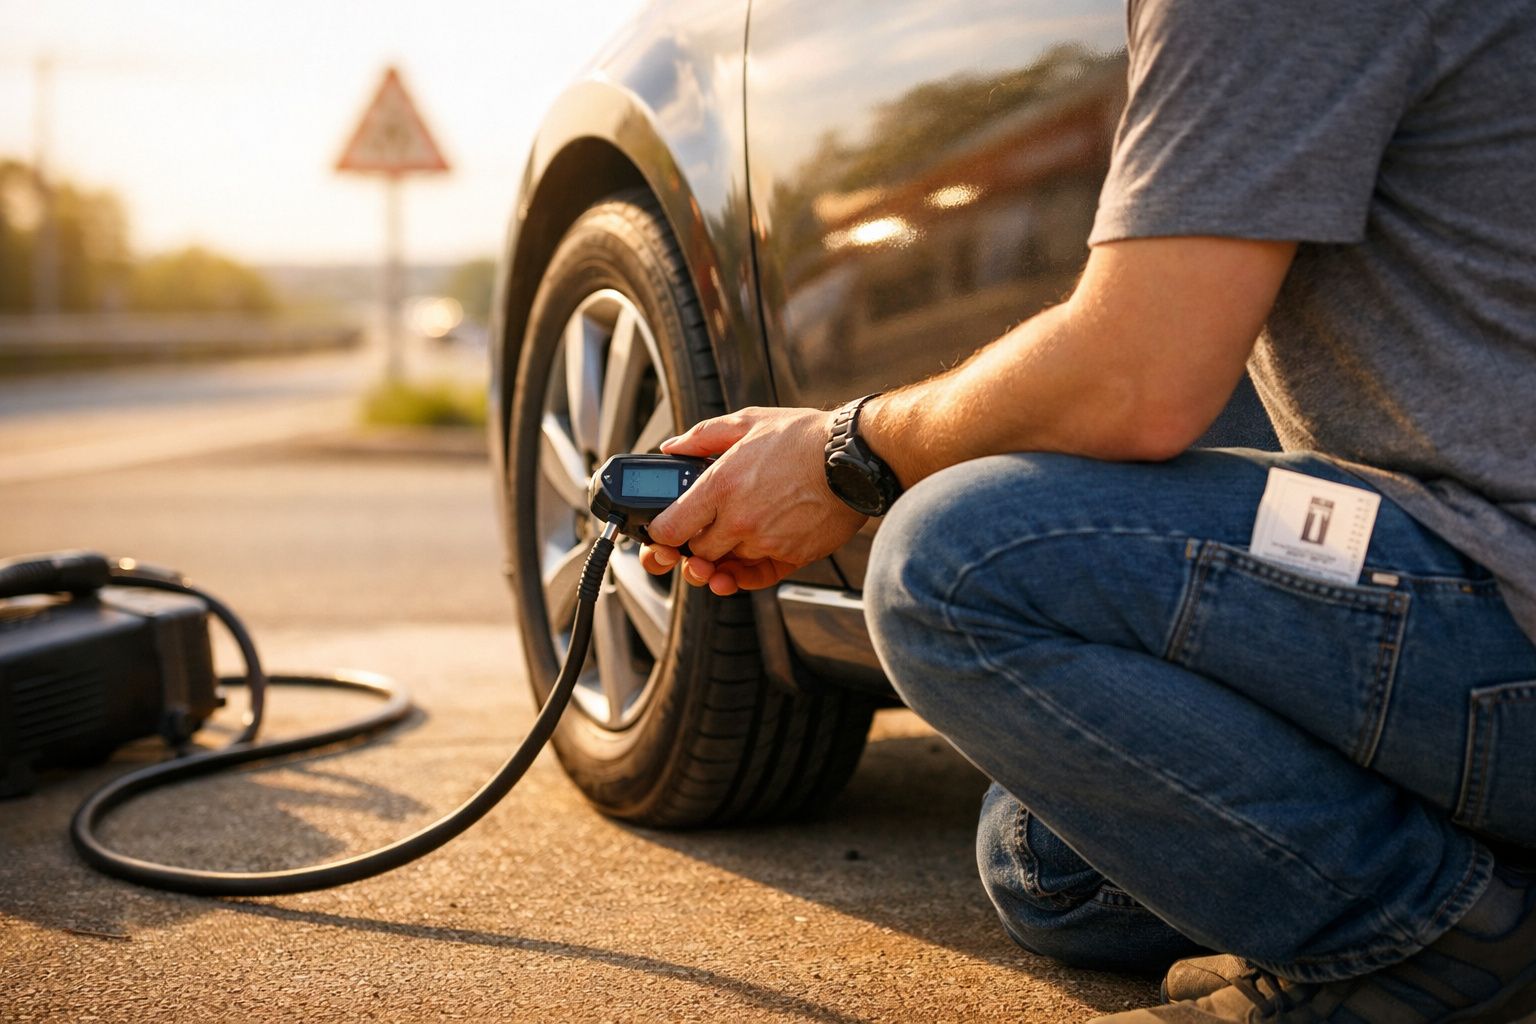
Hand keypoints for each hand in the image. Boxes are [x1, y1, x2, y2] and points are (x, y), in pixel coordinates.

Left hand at [638, 407, 867, 594]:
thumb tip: (673, 447)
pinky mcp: (791, 557)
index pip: (669, 530)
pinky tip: (748, 557)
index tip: (664, 531)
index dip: (661, 534)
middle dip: (695, 544)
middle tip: (703, 529)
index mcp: (721, 487)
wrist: (855, 457)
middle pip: (696, 552)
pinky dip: (749, 571)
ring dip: (727, 553)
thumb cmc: (806, 438)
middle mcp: (740, 521)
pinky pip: (758, 575)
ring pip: (728, 563)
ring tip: (737, 531)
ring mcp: (766, 542)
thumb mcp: (749, 422)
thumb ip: (703, 436)